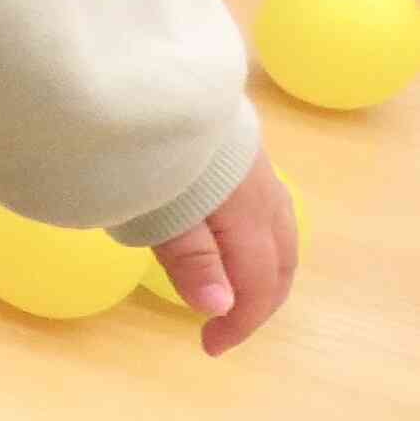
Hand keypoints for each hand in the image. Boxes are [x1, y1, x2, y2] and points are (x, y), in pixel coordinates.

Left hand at [147, 150, 297, 357]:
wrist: (142, 73)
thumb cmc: (144, 146)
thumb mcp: (157, 209)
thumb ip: (190, 258)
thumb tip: (219, 309)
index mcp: (247, 213)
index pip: (259, 283)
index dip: (240, 322)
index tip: (208, 347)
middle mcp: (262, 192)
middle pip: (279, 259)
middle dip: (261, 299)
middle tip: (226, 327)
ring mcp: (253, 167)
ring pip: (276, 230)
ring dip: (262, 267)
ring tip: (231, 291)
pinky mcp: (237, 149)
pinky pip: (263, 206)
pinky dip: (255, 236)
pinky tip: (230, 238)